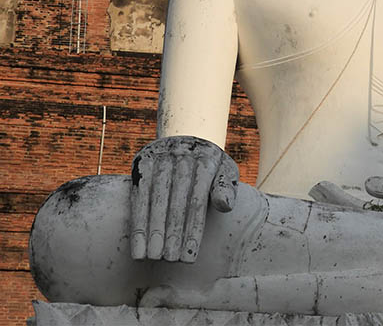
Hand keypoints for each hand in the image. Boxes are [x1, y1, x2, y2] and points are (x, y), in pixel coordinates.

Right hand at [130, 135, 238, 261]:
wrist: (188, 139)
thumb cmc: (211, 167)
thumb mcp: (225, 173)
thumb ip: (226, 189)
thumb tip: (225, 205)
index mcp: (206, 160)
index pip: (198, 200)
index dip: (193, 229)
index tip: (189, 256)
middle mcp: (182, 157)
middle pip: (175, 201)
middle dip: (172, 232)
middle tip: (170, 260)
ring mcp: (160, 159)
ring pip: (155, 199)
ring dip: (152, 230)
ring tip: (153, 257)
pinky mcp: (143, 163)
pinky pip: (139, 196)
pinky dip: (138, 223)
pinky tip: (138, 247)